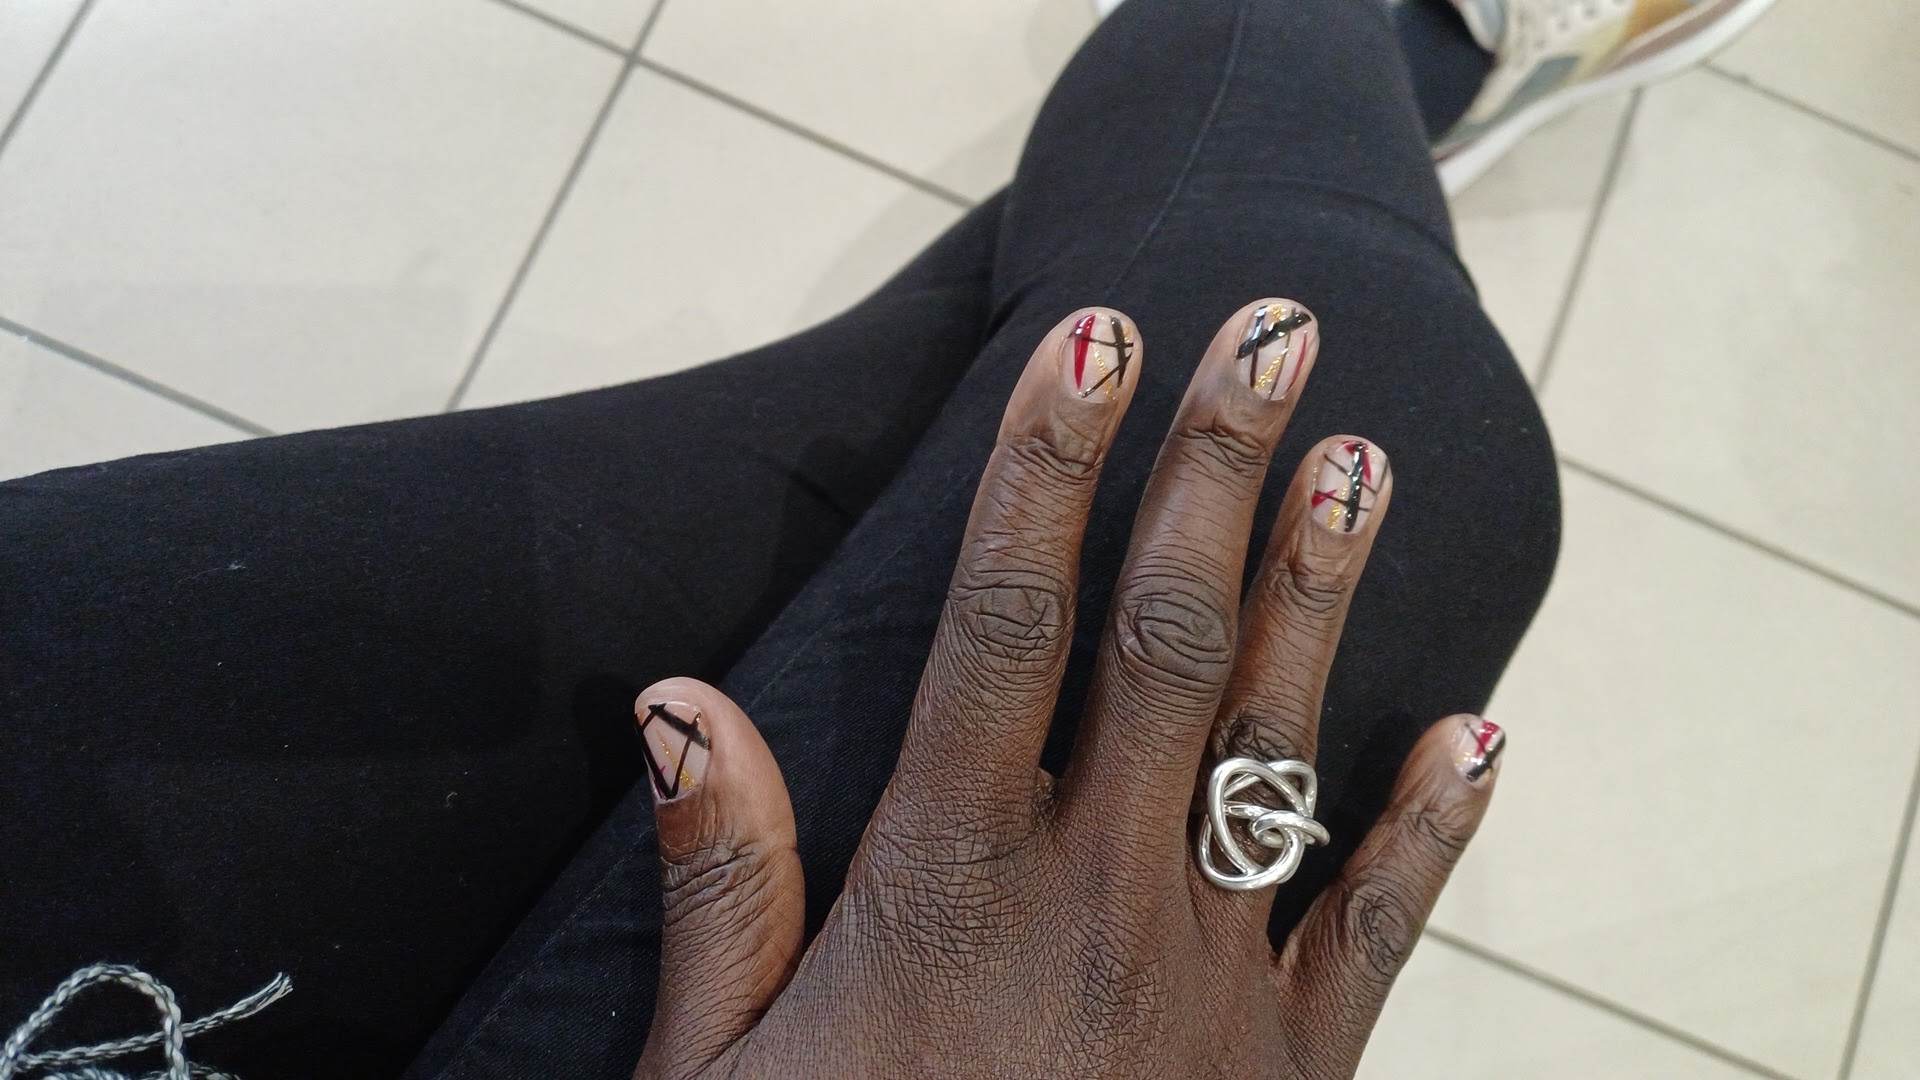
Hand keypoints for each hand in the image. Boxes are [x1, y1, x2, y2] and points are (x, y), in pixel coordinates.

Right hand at [629, 302, 1504, 1078]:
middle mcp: (1092, 903)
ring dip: (1324, 594)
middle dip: (1215, 472)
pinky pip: (1375, 930)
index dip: (1046, 468)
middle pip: (1163, 642)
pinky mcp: (1290, 1076)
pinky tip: (1480, 728)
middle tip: (1270, 336)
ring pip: (1276, 747)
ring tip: (1366, 463)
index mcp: (946, 886)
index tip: (1088, 338)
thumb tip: (677, 704)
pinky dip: (1434, 828)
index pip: (1003, 624)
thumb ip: (716, 887)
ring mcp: (1208, 986)